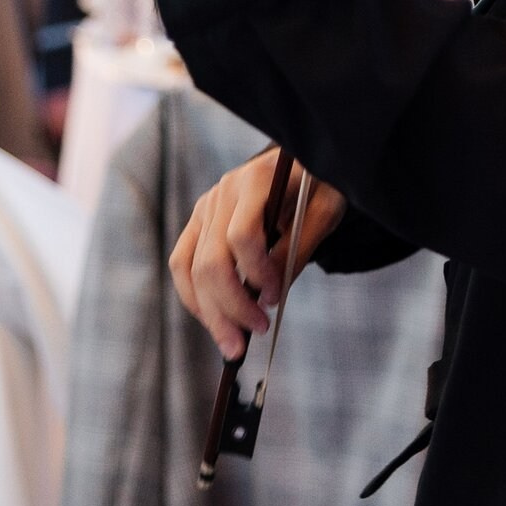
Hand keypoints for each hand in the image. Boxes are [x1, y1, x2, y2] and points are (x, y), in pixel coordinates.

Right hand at [169, 149, 347, 358]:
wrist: (302, 161)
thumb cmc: (318, 185)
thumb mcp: (323, 212)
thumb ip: (297, 249)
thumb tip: (269, 294)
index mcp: (256, 181)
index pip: (242, 235)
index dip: (257, 273)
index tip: (276, 299)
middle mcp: (222, 192)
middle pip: (211, 260)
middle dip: (230, 307)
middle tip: (252, 340)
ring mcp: (206, 206)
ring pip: (191, 268)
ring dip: (209, 312)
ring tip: (232, 344)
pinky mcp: (199, 221)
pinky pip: (183, 263)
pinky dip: (195, 297)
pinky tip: (215, 320)